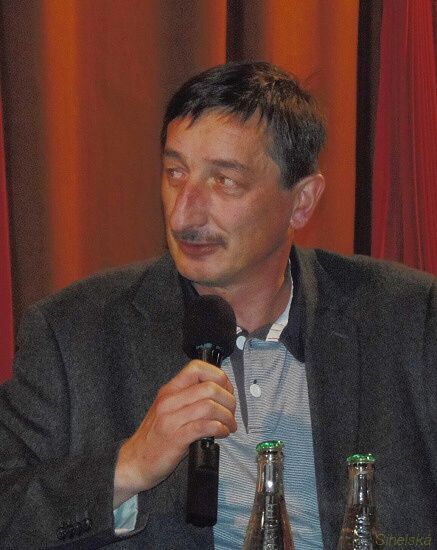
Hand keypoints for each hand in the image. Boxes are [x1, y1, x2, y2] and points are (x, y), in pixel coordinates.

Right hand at [113, 360, 235, 506]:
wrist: (134, 461)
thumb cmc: (155, 436)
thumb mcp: (169, 409)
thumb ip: (189, 398)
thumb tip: (220, 392)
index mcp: (170, 390)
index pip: (197, 368)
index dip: (219, 376)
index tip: (227, 390)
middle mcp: (169, 401)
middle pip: (210, 387)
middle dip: (229, 400)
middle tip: (231, 412)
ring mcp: (171, 419)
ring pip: (210, 406)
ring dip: (227, 416)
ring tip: (229, 425)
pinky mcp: (176, 439)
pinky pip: (204, 426)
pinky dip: (220, 428)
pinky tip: (221, 433)